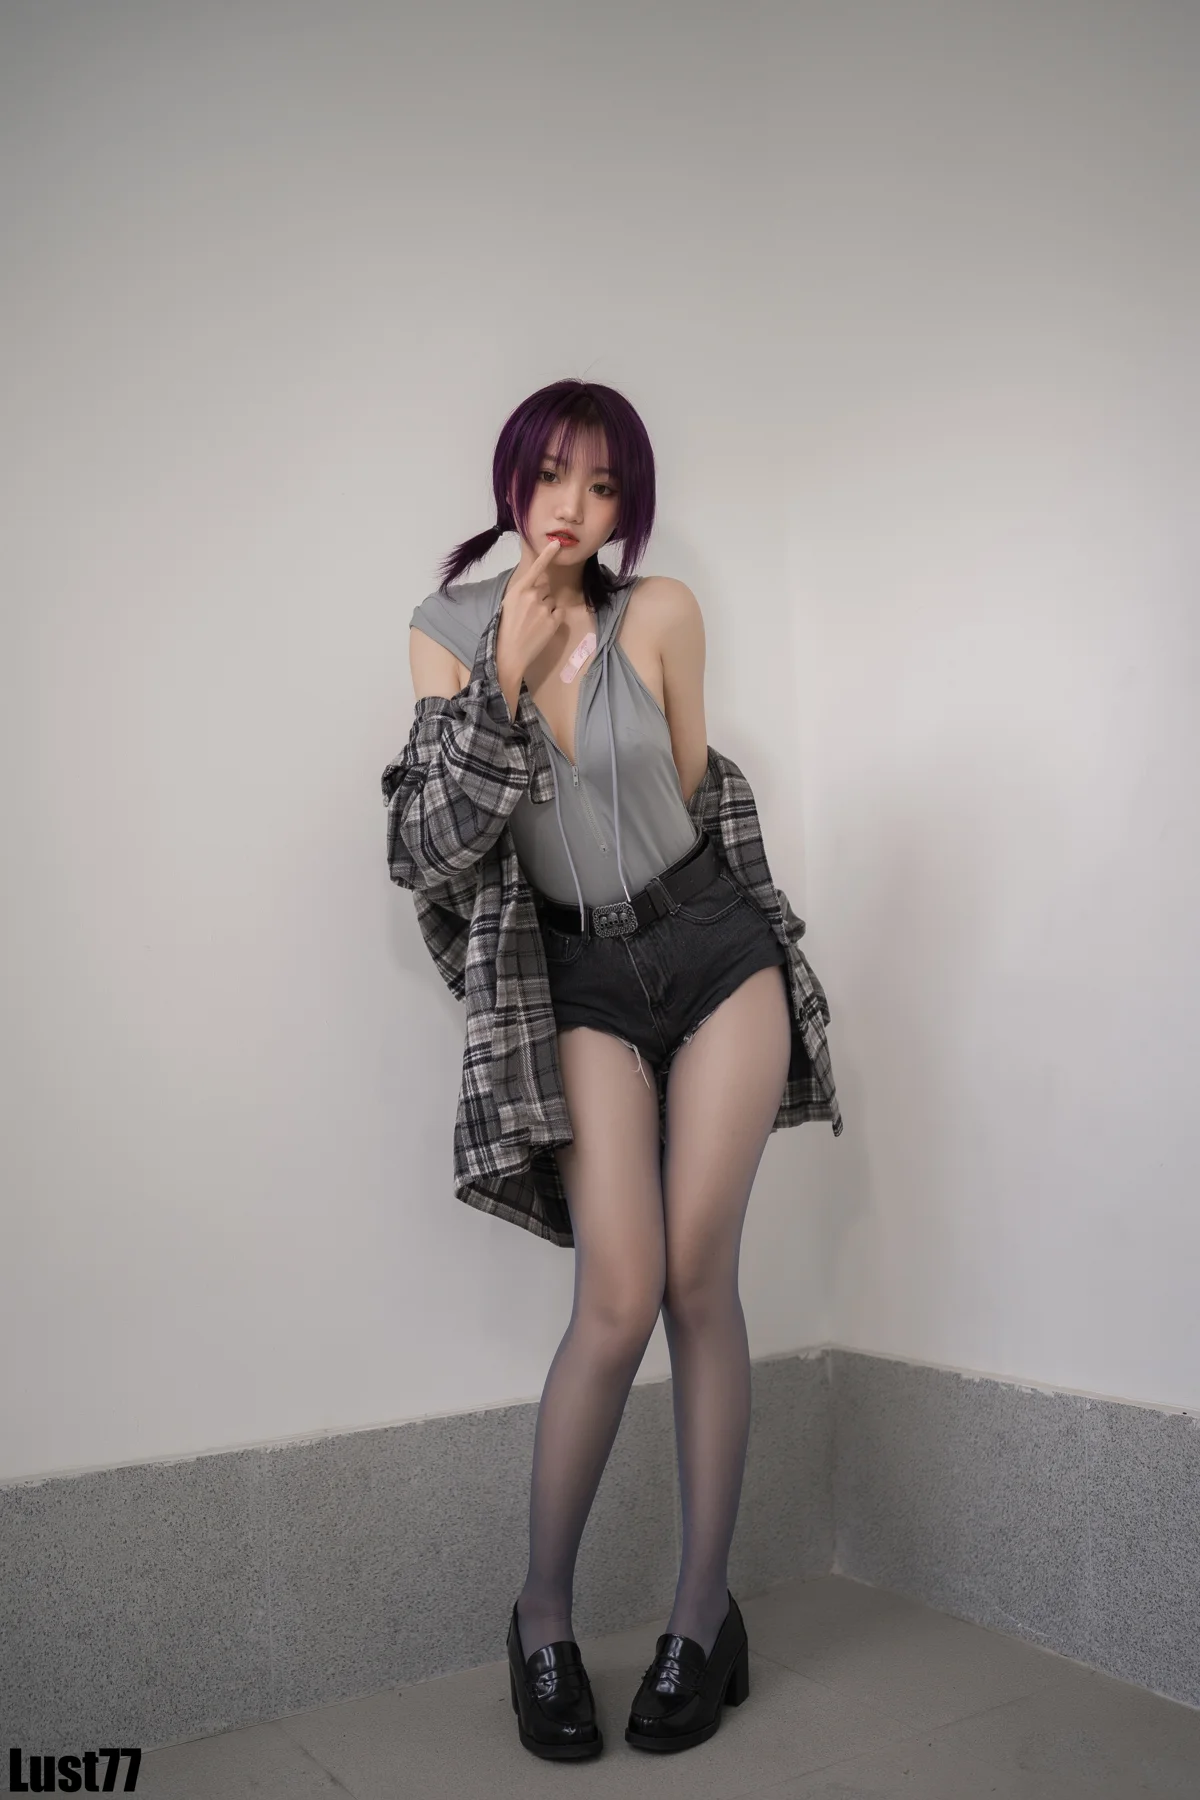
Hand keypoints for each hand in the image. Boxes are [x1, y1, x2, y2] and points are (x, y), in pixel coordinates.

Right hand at [495, 539, 567, 682]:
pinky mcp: (553, 621)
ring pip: (552, 601)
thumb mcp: (509, 604)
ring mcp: (544, 608)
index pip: (536, 568)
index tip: (557, 543)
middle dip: (541, 597)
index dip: (547, 554)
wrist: (508, 653)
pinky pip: (559, 613)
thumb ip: (523, 592)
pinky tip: (542, 629)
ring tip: (533, 624)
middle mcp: (532, 595)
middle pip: (545, 588)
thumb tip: (538, 586)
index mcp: (519, 589)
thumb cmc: (506, 629)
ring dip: (546, 609)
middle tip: (529, 615)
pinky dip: (554, 619)